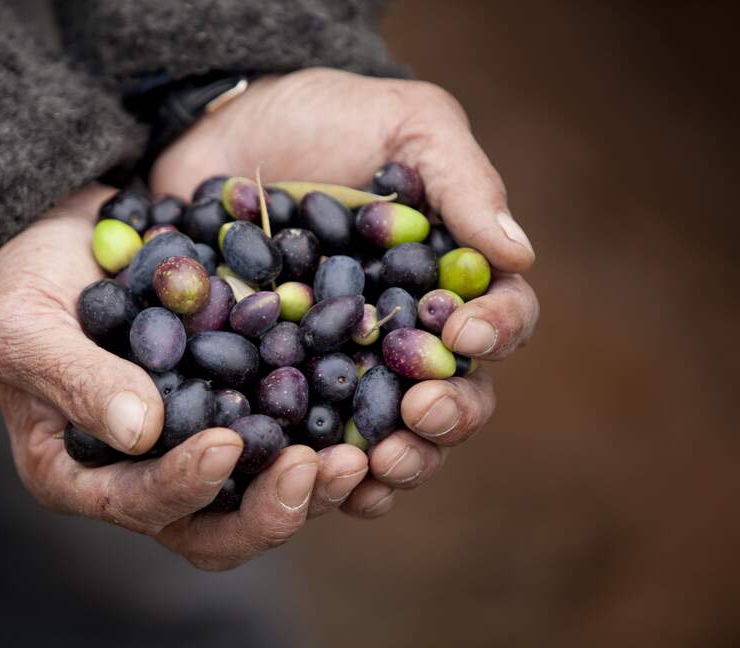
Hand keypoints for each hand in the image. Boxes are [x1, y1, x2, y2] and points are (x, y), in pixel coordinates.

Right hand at [0, 184, 370, 569]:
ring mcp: (197, 444)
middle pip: (216, 528)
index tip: (226, 443)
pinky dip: (327, 428)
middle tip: (324, 469)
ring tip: (362, 453)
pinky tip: (367, 410)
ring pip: (262, 493)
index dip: (184, 486)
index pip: (139, 505)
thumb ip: (75, 379)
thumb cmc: (24, 285)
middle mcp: (146, 475)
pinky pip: (287, 433)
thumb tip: (142, 433)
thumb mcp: (24, 325)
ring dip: (316, 482)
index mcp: (83, 475)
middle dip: (273, 510)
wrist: (68, 241)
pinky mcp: (239, 405)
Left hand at [152, 68, 539, 514]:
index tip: (467, 334)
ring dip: (395, 461)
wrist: (228, 130)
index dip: (496, 332)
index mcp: (450, 280)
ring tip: (372, 465)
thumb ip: (461, 181)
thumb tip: (518, 254)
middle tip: (417, 415)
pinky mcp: (288, 383)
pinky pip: (315, 442)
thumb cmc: (330, 118)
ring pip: (393, 437)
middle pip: (455, 397)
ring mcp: (349, 366)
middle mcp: (408, 335)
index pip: (499, 318)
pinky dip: (322, 468)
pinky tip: (313, 475)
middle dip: (447, 416)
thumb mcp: (407, 124)